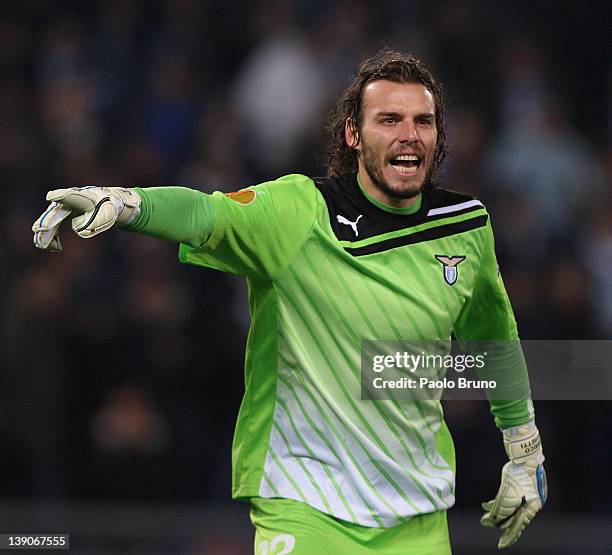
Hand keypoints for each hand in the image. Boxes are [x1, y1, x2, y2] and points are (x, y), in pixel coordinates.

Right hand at [33, 186, 140, 250]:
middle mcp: (67, 200)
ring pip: (50, 221)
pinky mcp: (57, 217)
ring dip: (45, 233)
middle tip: (41, 229)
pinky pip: (52, 229)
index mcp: (82, 196)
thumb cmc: (106, 208)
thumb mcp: (108, 213)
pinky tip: (56, 248)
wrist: (102, 203)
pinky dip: (52, 239)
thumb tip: (79, 230)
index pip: (72, 196)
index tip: (51, 197)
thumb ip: (97, 220)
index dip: (62, 197)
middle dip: (49, 220)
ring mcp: (60, 208)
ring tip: (42, 245)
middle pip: (56, 212)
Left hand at [481, 421, 546, 548]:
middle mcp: (528, 504)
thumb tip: (492, 522)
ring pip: (507, 509)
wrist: (524, 456)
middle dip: (499, 523)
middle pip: (512, 518)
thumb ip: (501, 508)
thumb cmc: (520, 474)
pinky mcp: (515, 488)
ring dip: (495, 513)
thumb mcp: (509, 493)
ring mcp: (522, 495)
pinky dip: (496, 503)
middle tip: (486, 524)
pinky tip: (486, 505)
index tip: (501, 544)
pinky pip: (505, 499)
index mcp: (531, 508)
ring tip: (484, 517)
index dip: (509, 536)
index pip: (518, 525)